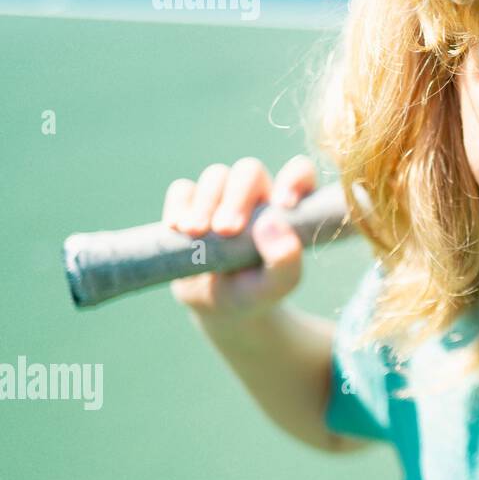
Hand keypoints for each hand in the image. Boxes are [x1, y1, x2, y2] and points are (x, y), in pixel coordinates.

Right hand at [164, 155, 316, 322]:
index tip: (283, 205)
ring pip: (216, 175)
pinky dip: (179, 205)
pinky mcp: (189, 205)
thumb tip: (271, 224)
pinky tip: (178, 228)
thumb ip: (285, 260)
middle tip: (227, 231)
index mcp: (287, 207)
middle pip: (249, 171)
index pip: (299, 173)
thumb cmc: (258, 291)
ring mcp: (222, 197)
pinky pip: (183, 189)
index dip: (294, 178)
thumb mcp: (277, 285)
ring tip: (197, 233)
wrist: (219, 308)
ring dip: (206, 202)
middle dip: (238, 197)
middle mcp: (257, 195)